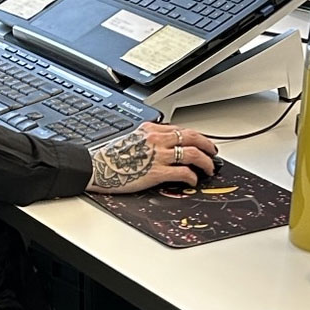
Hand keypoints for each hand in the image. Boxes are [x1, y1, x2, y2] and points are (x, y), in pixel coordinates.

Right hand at [86, 122, 218, 193]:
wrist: (96, 167)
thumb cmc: (110, 157)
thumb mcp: (131, 138)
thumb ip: (149, 139)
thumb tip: (165, 145)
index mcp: (150, 129)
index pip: (180, 129)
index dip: (197, 136)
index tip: (203, 143)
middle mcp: (156, 139)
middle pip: (192, 137)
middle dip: (208, 145)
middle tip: (213, 153)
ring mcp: (158, 155)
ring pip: (193, 153)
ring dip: (205, 162)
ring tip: (208, 169)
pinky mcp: (157, 172)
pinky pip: (183, 172)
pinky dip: (192, 177)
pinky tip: (193, 181)